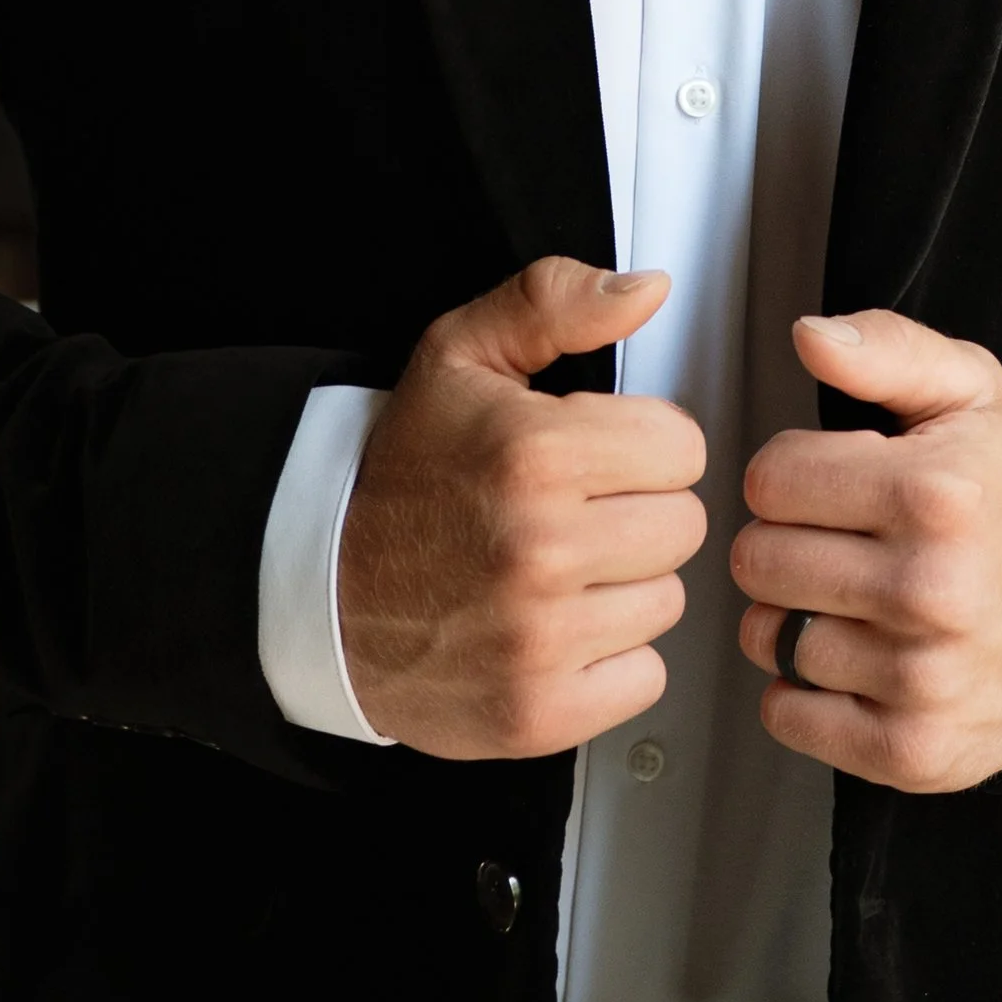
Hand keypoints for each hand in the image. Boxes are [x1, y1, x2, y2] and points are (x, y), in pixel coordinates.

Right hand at [339, 255, 706, 759]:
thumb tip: (646, 289)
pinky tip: (555, 628)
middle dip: (634, 512)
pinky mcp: (538, 712)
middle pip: (682, 525)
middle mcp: (540, 549)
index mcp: (534, 454)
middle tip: (571, 513)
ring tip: (553, 570)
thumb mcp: (460, 354)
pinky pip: (643, 676)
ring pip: (666, 601)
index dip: (638, 444)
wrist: (320, 590)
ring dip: (622, 586)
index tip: (591, 454)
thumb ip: (556, 302)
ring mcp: (539, 639)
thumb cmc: (402, 476)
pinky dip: (608, 660)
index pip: (682, 447)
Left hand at [731, 309, 1001, 792]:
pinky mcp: (908, 749)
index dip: (793, 477)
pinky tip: (855, 663)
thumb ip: (887, 349)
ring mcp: (920, 678)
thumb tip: (810, 336)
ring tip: (855, 605)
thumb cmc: (999, 505)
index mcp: (936, 495)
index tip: (836, 487)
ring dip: (796, 620)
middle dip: (786, 546)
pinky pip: (784, 714)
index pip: (768, 478)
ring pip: (766, 637)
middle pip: (756, 559)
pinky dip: (804, 693)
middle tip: (842, 547)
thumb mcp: (966, 397)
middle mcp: (931, 589)